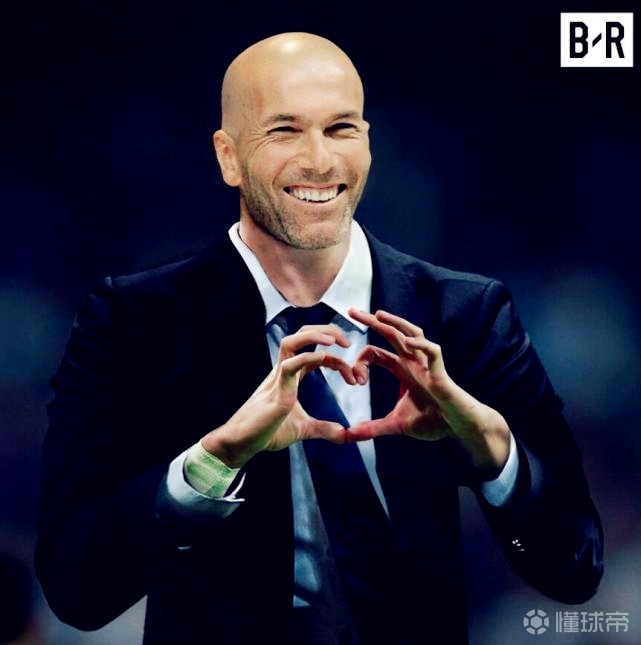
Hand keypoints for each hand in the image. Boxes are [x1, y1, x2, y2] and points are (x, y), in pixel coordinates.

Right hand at [201, 324, 355, 467]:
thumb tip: (344, 433)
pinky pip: (289, 365)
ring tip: (334, 341)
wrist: (243, 444)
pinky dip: (306, 357)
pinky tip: (323, 357)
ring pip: (291, 341)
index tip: (355, 377)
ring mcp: (278, 378)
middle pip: (303, 335)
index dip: (338, 359)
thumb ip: (324, 429)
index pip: (316, 353)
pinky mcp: (276, 391)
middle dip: (327, 331)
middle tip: (348, 342)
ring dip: (314, 335)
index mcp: (291, 375)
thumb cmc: (268, 432)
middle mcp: (284, 370)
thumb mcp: (304, 429)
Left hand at [348, 309, 510, 477]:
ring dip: (396, 322)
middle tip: (352, 311)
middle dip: (372, 322)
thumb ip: (371, 428)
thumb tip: (347, 436)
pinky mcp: (441, 373)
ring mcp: (427, 364)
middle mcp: (413, 362)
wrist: (459, 427)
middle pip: (391, 334)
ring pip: (412, 333)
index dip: (360, 361)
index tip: (354, 380)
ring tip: (378, 314)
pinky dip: (421, 344)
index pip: (376, 353)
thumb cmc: (433, 421)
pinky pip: (433, 351)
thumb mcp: (396, 425)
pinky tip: (408, 342)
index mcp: (402, 370)